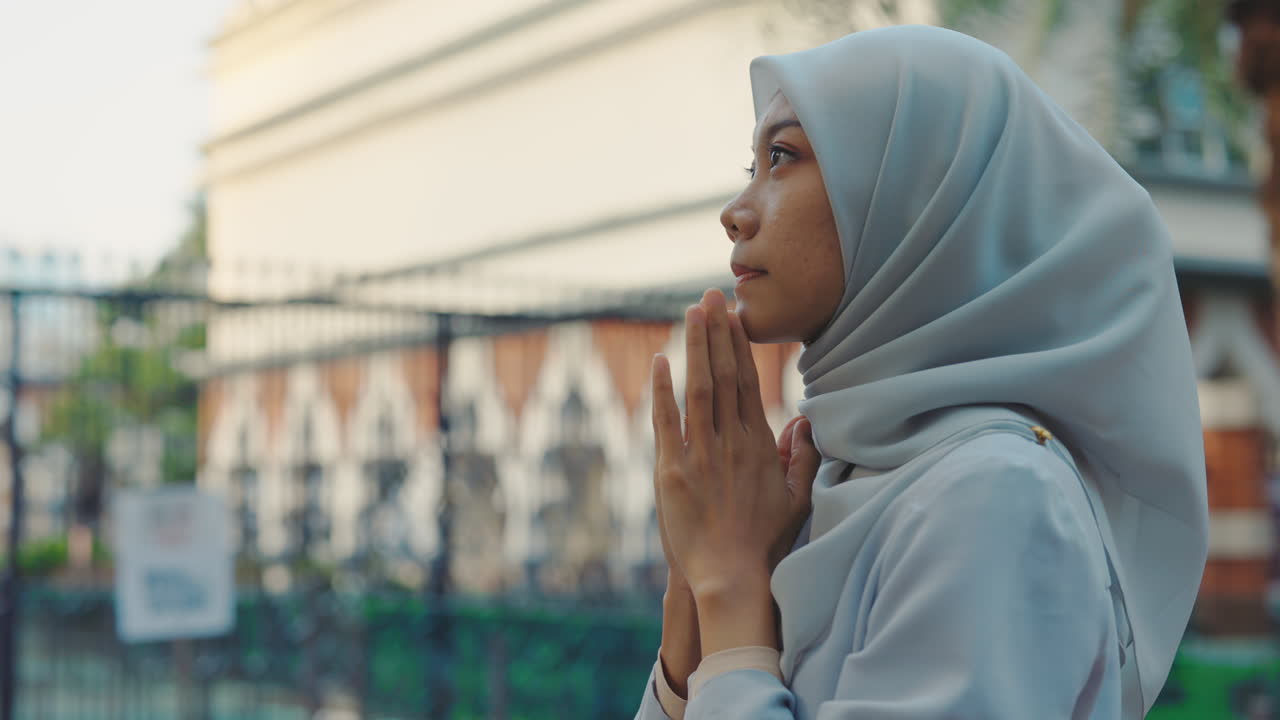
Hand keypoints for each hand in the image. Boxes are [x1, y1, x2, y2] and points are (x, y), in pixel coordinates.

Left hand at [650, 288, 818, 601]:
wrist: (733, 577)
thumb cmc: (766, 542)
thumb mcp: (797, 498)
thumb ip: (802, 456)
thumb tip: (804, 418)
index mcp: (759, 444)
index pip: (748, 382)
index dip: (740, 345)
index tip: (735, 316)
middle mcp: (731, 441)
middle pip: (724, 375)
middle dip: (717, 331)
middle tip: (711, 295)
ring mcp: (700, 454)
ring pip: (698, 389)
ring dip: (695, 347)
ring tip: (692, 312)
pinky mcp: (672, 471)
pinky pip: (666, 422)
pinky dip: (663, 390)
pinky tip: (660, 360)